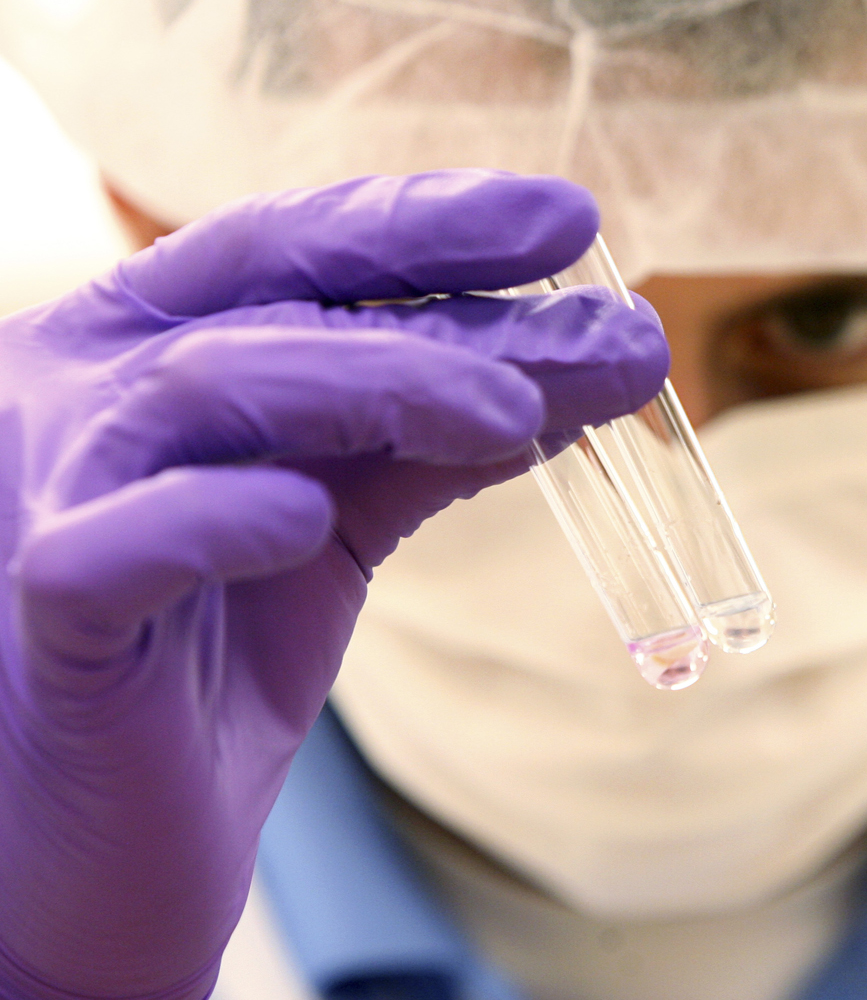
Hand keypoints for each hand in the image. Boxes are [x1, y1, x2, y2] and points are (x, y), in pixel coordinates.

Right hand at [0, 172, 666, 999]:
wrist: (108, 852)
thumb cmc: (213, 664)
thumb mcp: (341, 526)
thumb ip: (428, 443)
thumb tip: (577, 367)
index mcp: (155, 348)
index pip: (294, 247)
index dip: (430, 221)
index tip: (572, 221)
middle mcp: (87, 389)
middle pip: (270, 293)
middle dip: (444, 285)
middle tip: (605, 314)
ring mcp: (48, 491)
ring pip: (205, 386)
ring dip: (381, 383)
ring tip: (519, 417)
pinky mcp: (47, 615)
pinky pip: (109, 547)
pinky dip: (213, 520)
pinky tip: (309, 519)